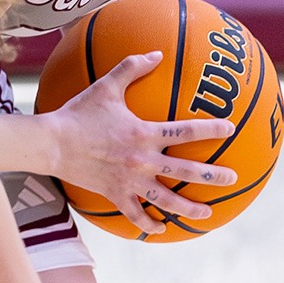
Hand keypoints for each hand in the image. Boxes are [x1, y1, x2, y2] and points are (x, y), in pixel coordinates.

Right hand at [41, 51, 238, 234]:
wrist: (52, 144)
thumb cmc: (79, 113)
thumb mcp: (106, 86)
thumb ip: (132, 67)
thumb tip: (157, 53)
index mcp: (144, 134)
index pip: (185, 132)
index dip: (211, 130)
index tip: (230, 129)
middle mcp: (142, 161)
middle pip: (185, 172)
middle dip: (212, 176)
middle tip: (232, 179)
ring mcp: (129, 181)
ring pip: (165, 200)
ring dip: (188, 208)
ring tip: (206, 214)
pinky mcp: (114, 194)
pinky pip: (135, 214)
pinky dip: (148, 224)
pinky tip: (162, 230)